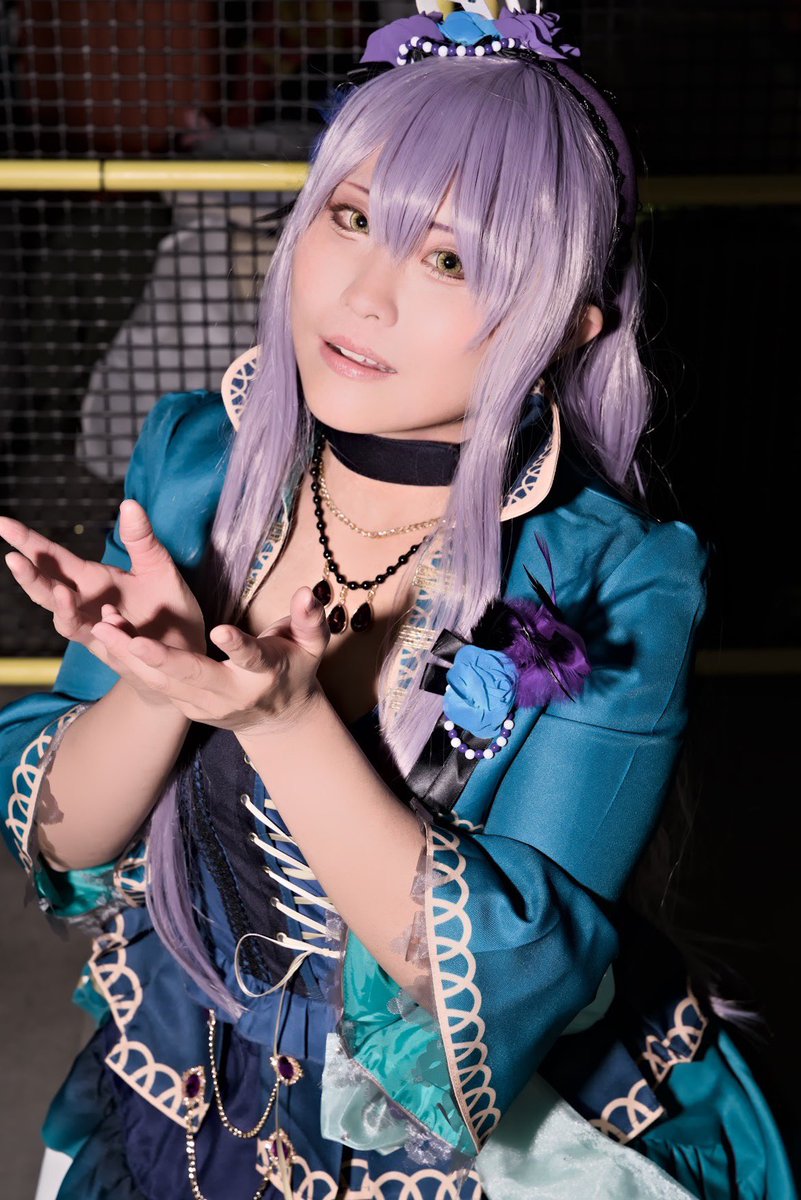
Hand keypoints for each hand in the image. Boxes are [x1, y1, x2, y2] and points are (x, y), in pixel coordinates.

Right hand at [0, 501, 206, 704]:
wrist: (187, 651)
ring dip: (61, 608)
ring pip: (66, 620)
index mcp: (92, 579)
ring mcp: (98, 630)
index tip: (2, 522)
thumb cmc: (169, 609)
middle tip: (13, 559)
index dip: (27, 541)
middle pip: (48, 590)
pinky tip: (108, 620)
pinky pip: (101, 643)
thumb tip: (129, 502)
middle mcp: (87, 604)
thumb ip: (141, 539)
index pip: (52, 557)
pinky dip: (103, 631)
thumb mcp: (158, 567)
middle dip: (30, 576)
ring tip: (61, 591)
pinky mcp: (117, 651)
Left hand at [89, 585, 330, 734]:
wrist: (278, 719)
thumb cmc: (294, 668)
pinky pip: (155, 686)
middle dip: (162, 658)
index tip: (219, 630)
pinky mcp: (188, 709)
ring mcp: (206, 706)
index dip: (237, 646)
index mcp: (264, 675)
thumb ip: (308, 619)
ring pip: (164, 683)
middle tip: (132, 637)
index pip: (251, 658)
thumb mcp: (311, 645)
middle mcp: (232, 694)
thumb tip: (304, 592)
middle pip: (194, 676)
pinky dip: (129, 664)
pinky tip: (107, 638)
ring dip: (131, 658)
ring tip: (103, 628)